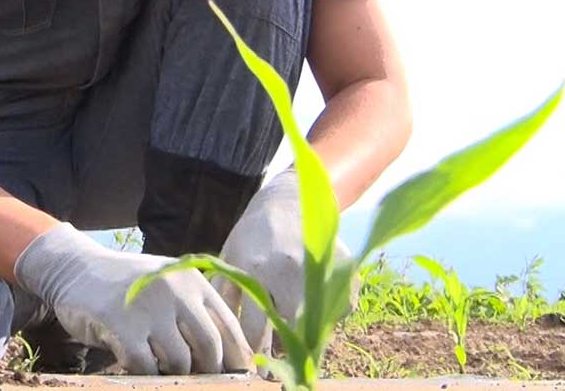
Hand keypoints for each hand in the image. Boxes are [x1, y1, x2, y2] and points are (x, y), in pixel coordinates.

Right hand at [14, 223, 252, 374]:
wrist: (75, 268)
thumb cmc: (127, 286)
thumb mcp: (167, 286)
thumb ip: (195, 313)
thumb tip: (230, 361)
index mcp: (192, 280)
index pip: (230, 327)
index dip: (238, 358)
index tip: (238, 378)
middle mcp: (175, 291)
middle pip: (210, 349)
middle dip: (206, 371)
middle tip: (196, 379)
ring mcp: (148, 308)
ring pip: (179, 362)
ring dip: (171, 373)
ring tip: (159, 366)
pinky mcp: (121, 326)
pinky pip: (145, 367)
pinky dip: (144, 373)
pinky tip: (135, 364)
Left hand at [213, 168, 356, 356]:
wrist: (291, 199)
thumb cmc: (254, 234)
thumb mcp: (231, 257)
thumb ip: (225, 294)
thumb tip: (219, 334)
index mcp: (255, 269)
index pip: (255, 330)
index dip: (254, 352)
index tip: (254, 365)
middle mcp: (289, 272)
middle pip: (290, 333)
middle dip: (284, 347)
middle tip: (281, 357)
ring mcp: (321, 270)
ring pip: (318, 326)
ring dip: (308, 332)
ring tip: (296, 326)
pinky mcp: (345, 271)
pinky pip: (338, 311)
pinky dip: (329, 314)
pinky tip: (315, 302)